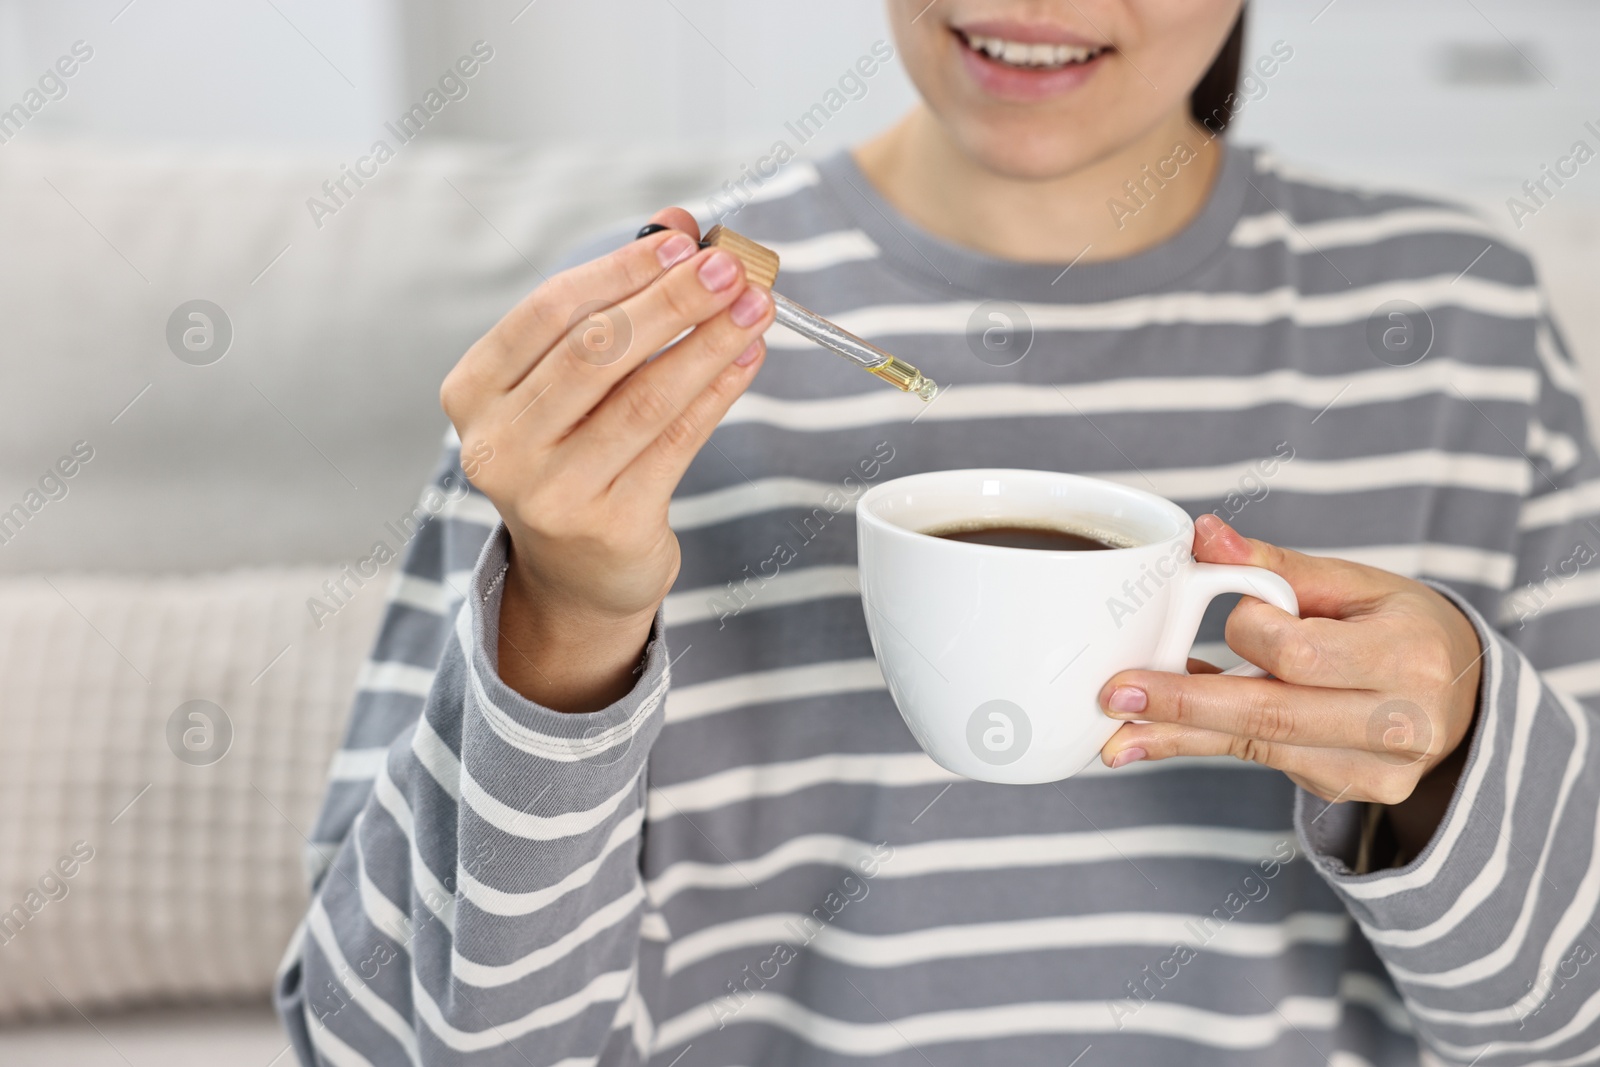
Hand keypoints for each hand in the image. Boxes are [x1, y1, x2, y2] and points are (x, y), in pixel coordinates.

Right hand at [440, 208, 773, 711]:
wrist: (576, 570)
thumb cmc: (574, 450)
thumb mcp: (574, 377)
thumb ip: (615, 299)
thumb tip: (677, 224)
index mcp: (473, 392)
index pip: (548, 312)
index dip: (618, 270)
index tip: (681, 242)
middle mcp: (499, 445)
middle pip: (597, 352)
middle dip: (673, 302)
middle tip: (731, 269)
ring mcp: (550, 493)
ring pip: (644, 399)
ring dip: (709, 344)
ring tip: (756, 309)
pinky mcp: (608, 525)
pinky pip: (676, 443)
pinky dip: (717, 394)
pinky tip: (747, 360)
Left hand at [1098, 515, 1484, 854]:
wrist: (1462, 696)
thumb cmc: (1399, 624)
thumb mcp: (1353, 582)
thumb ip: (1275, 565)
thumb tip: (1202, 535)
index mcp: (1408, 657)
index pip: (1300, 654)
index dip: (1252, 632)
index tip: (1236, 613)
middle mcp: (1399, 724)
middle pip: (1272, 715)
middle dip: (1183, 706)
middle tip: (1115, 695)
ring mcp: (1375, 769)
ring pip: (1258, 747)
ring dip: (1180, 735)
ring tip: (1114, 734)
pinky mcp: (1348, 791)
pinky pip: (1264, 762)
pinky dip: (1211, 741)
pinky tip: (1164, 731)